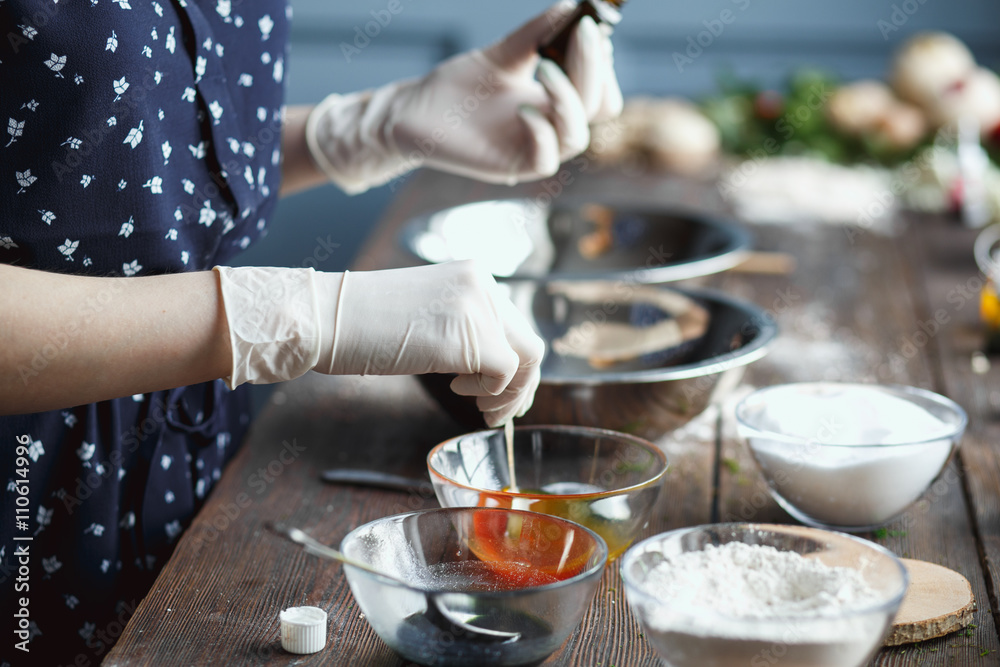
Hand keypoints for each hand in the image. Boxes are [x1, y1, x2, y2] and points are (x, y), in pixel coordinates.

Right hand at [215, 261, 543, 425]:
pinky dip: (489, 393)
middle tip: (496, 412)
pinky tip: (457, 389)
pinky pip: (504, 373)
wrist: (323, 318)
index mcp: (473, 274)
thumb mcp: (426, 314)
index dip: (514, 363)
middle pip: (529, 341)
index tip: (497, 390)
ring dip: (509, 394)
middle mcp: (482, 283)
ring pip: (526, 358)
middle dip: (521, 384)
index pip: (516, 322)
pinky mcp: (466, 336)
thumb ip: (463, 325)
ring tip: (479, 407)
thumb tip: (495, 362)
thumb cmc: (363, 324)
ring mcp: (476, 306)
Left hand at [306, 1, 622, 192]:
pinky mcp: (510, 167)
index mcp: (554, 102)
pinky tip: (523, 107)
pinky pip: (545, 159)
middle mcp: (551, 128)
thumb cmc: (457, 87)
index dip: (602, 64)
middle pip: (598, 109)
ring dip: (569, 99)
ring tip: (545, 69)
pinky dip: (541, 131)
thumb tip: (571, 7)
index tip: (591, 28)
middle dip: (593, 70)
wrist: (414, 112)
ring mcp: (532, 149)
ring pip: (577, 135)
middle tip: (580, 34)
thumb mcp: (501, 55)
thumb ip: (535, 35)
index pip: (600, 92)